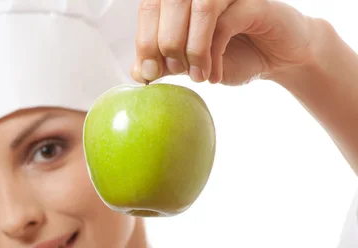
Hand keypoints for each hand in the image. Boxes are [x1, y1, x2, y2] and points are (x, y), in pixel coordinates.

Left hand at [132, 0, 314, 85]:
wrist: (276, 58)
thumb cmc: (233, 56)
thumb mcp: (191, 65)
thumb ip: (165, 64)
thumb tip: (137, 72)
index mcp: (183, 1)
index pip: (150, 7)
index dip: (144, 41)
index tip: (148, 74)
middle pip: (169, 2)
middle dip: (166, 44)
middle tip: (175, 72)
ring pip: (199, 6)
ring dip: (192, 47)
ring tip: (197, 75)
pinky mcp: (255, 2)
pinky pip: (226, 20)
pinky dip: (214, 52)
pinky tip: (213, 74)